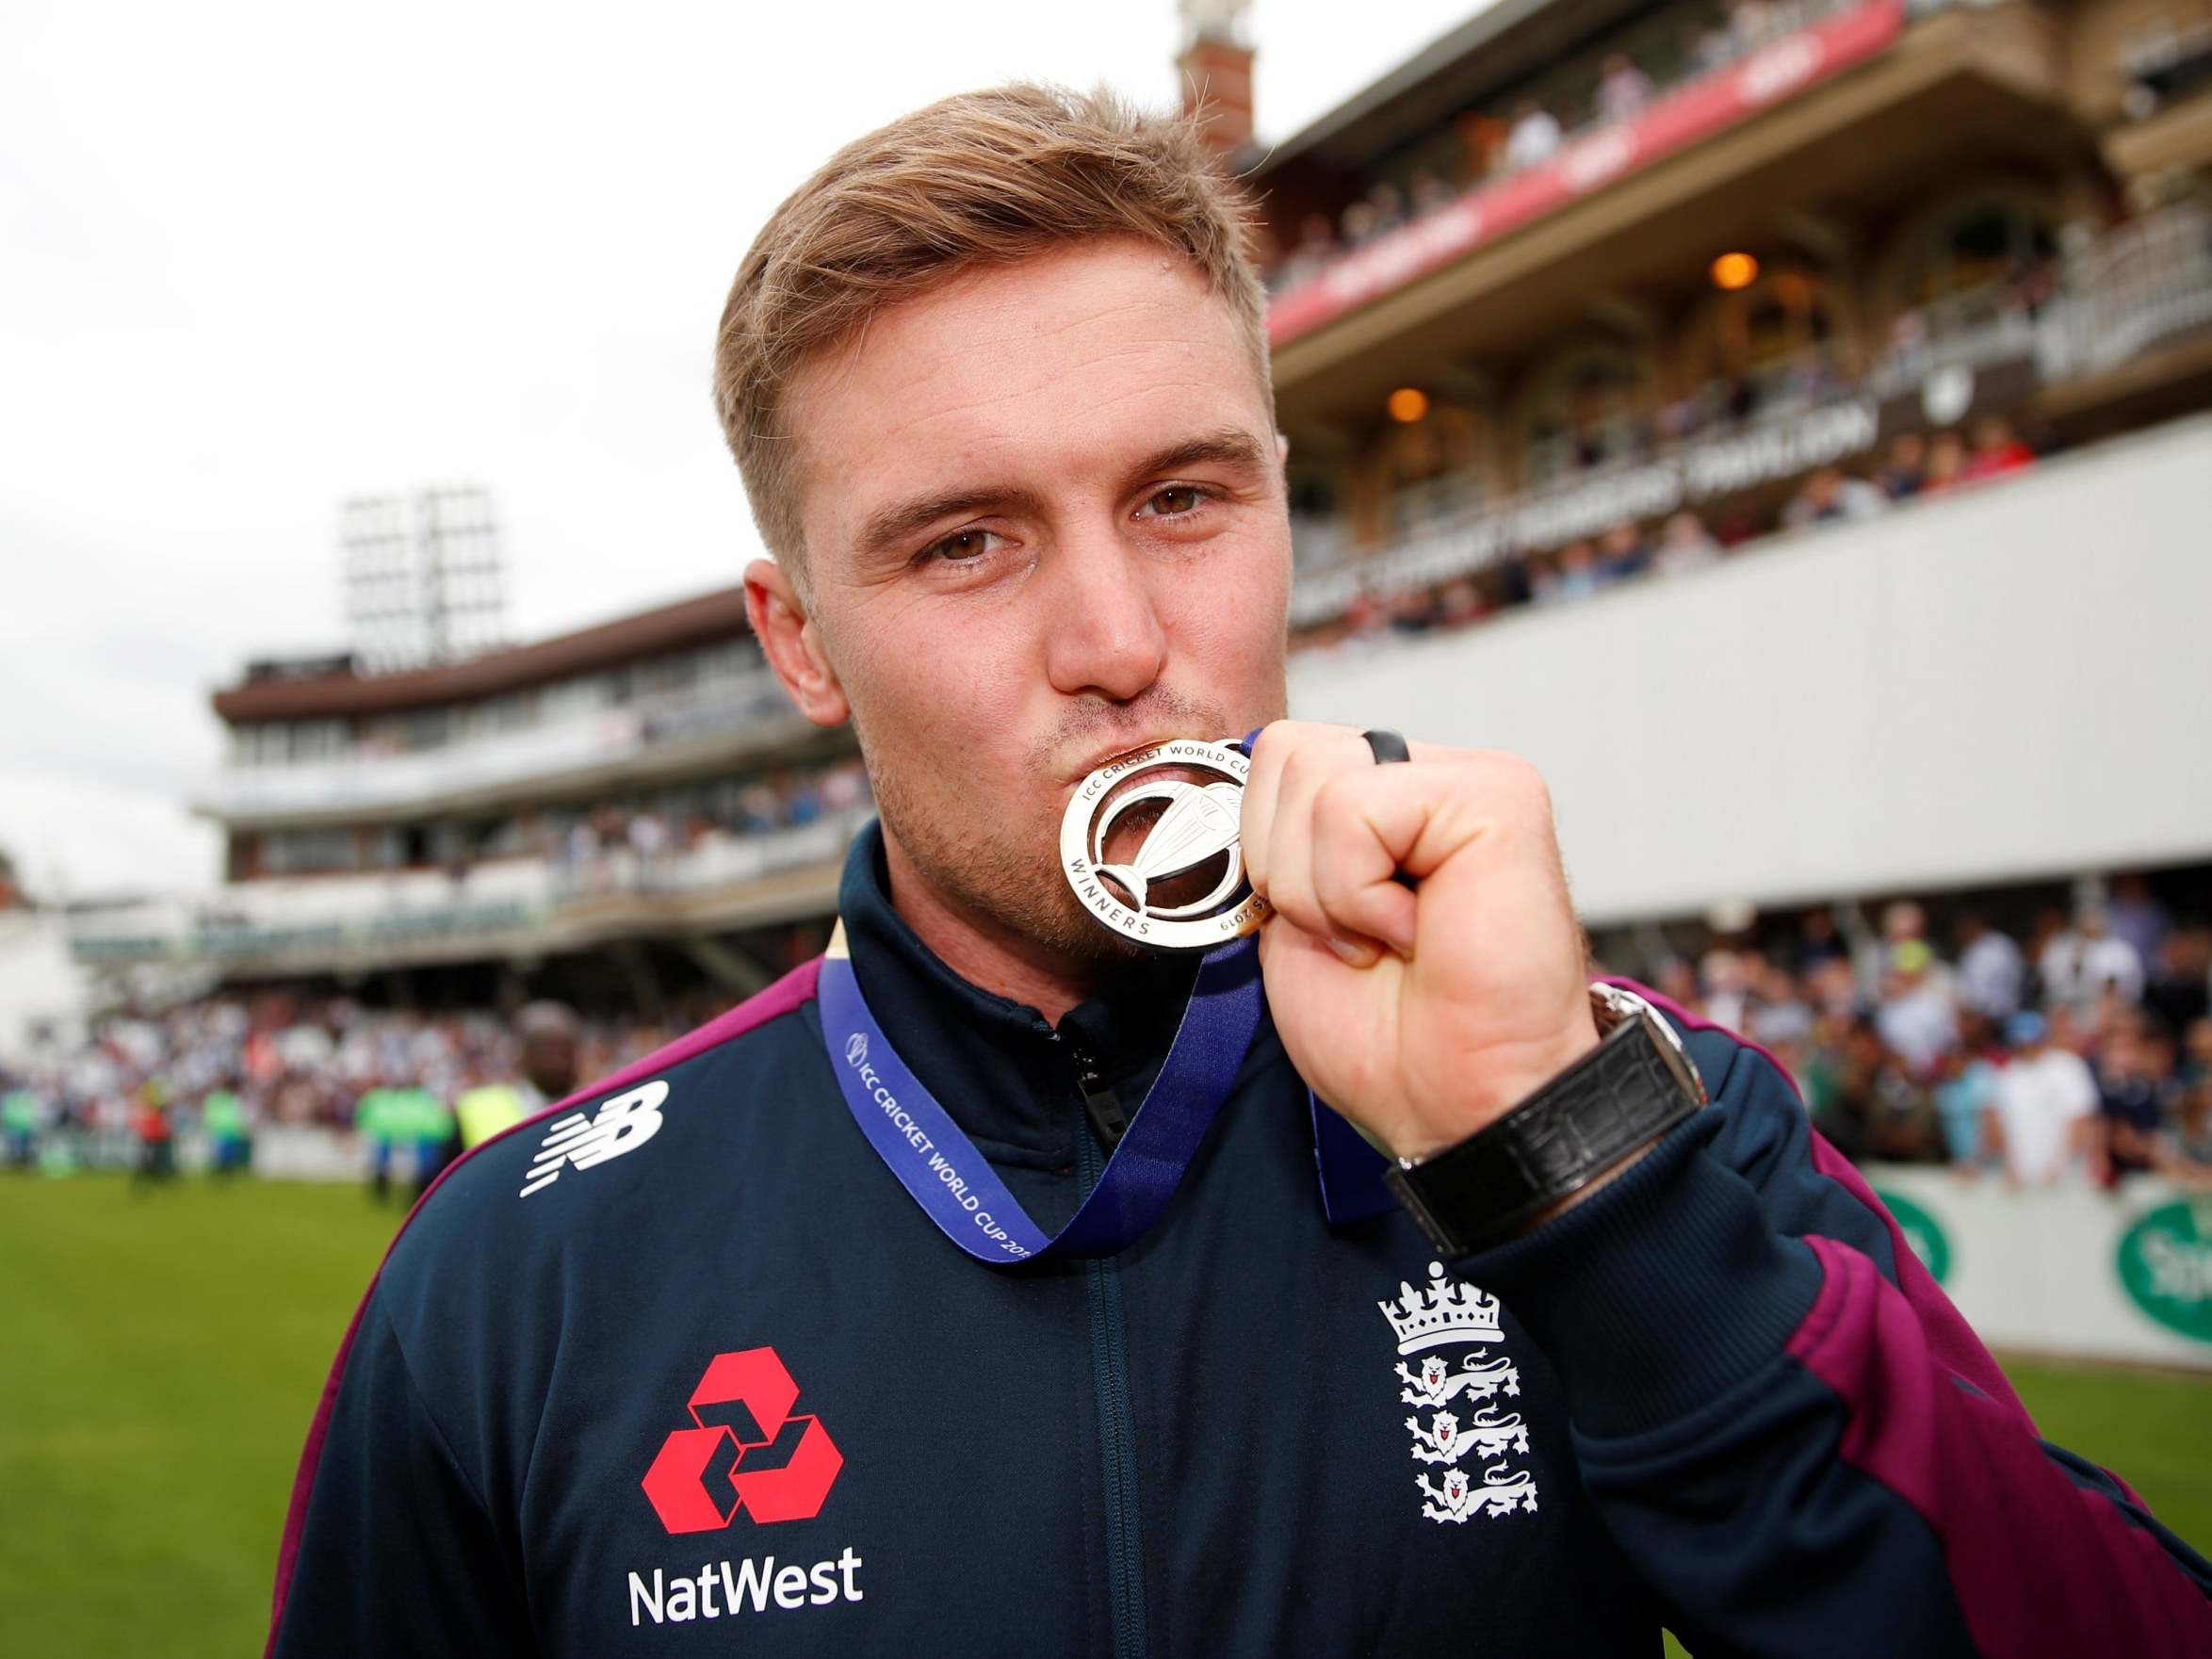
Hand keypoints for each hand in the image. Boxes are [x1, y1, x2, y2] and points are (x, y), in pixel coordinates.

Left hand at [1241, 721, 1596, 1161]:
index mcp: (1382, 798)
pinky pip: (1357, 808)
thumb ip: (1273, 843)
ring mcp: (1467, 779)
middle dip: (1288, 870)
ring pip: (1315, 777)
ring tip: (1388, 937)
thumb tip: (1227, 785)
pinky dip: (1359, 894)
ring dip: (1325, 889)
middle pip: (1286, 752)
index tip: (1319, 929)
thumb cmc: (1388, 1040)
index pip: (1276, 755)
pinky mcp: (1497, 796)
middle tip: (1356, 938)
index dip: (1264, 849)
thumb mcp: (1289, 923)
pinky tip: (1416, 934)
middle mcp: (1427, 776)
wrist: (1455, 1107)